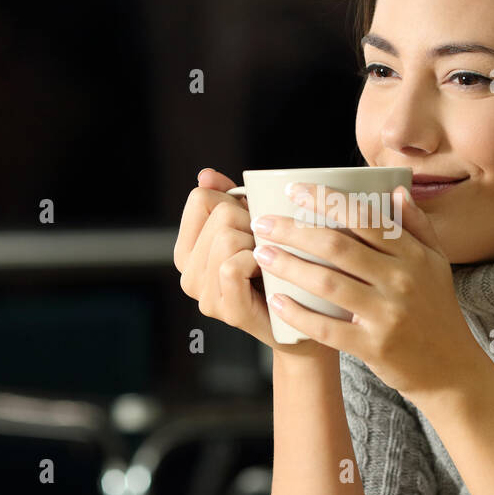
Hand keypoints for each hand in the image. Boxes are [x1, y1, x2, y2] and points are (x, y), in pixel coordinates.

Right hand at [174, 167, 289, 350]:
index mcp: (187, 250)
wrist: (306, 319)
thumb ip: (227, 199)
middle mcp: (187, 274)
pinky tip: (267, 273)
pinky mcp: (225, 310)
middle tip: (266, 248)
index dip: (233, 202)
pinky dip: (255, 262)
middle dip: (251, 223)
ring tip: (268, 261)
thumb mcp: (253, 227)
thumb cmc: (281, 268)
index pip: (200, 198)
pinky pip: (231, 266)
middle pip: (218, 215)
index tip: (250, 224)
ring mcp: (203, 295)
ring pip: (225, 238)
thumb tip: (206, 174)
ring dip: (257, 243)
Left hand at [253, 182, 484, 398]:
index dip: (327, 201)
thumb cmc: (437, 311)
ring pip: (328, 284)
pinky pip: (327, 328)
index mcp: (413, 256)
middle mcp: (401, 281)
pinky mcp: (374, 347)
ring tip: (262, 254)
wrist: (450, 367)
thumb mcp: (437, 264)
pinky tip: (277, 300)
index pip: (364, 218)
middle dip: (294, 231)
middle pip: (338, 247)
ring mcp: (387, 315)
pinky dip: (299, 314)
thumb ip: (417, 226)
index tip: (295, 189)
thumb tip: (397, 190)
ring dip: (289, 266)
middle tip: (263, 222)